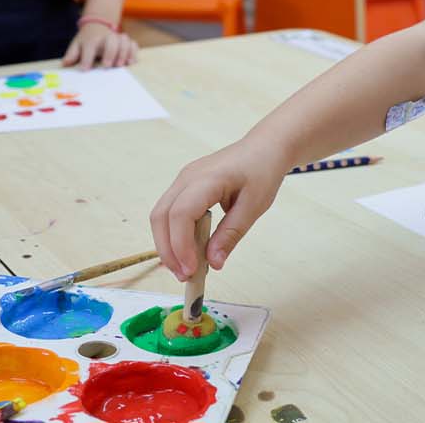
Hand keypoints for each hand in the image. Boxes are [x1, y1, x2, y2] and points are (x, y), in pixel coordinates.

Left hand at [62, 21, 137, 69]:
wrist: (97, 25)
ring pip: (124, 41)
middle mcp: (106, 37)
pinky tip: (131, 62)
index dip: (86, 58)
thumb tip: (65, 64)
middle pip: (111, 40)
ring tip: (120, 65)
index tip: (85, 69)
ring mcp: (118, 38)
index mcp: (92, 39)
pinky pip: (133, 44)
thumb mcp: (76, 45)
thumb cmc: (87, 39)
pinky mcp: (127, 42)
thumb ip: (71, 55)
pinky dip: (133, 52)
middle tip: (107, 66)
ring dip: (123, 53)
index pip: (89, 47)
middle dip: (110, 53)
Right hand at [150, 137, 290, 279]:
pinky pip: (170, 212)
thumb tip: (213, 263)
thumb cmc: (262, 171)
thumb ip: (231, 235)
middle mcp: (187, 177)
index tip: (191, 270)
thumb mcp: (253, 207)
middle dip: (168, 250)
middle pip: (161, 216)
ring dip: (168, 244)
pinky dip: (174, 234)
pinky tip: (188, 251)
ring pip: (160, 215)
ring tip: (185, 268)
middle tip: (185, 276)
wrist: (264, 147)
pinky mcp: (184, 186)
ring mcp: (183, 179)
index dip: (181, 245)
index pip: (181, 213)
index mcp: (208, 178)